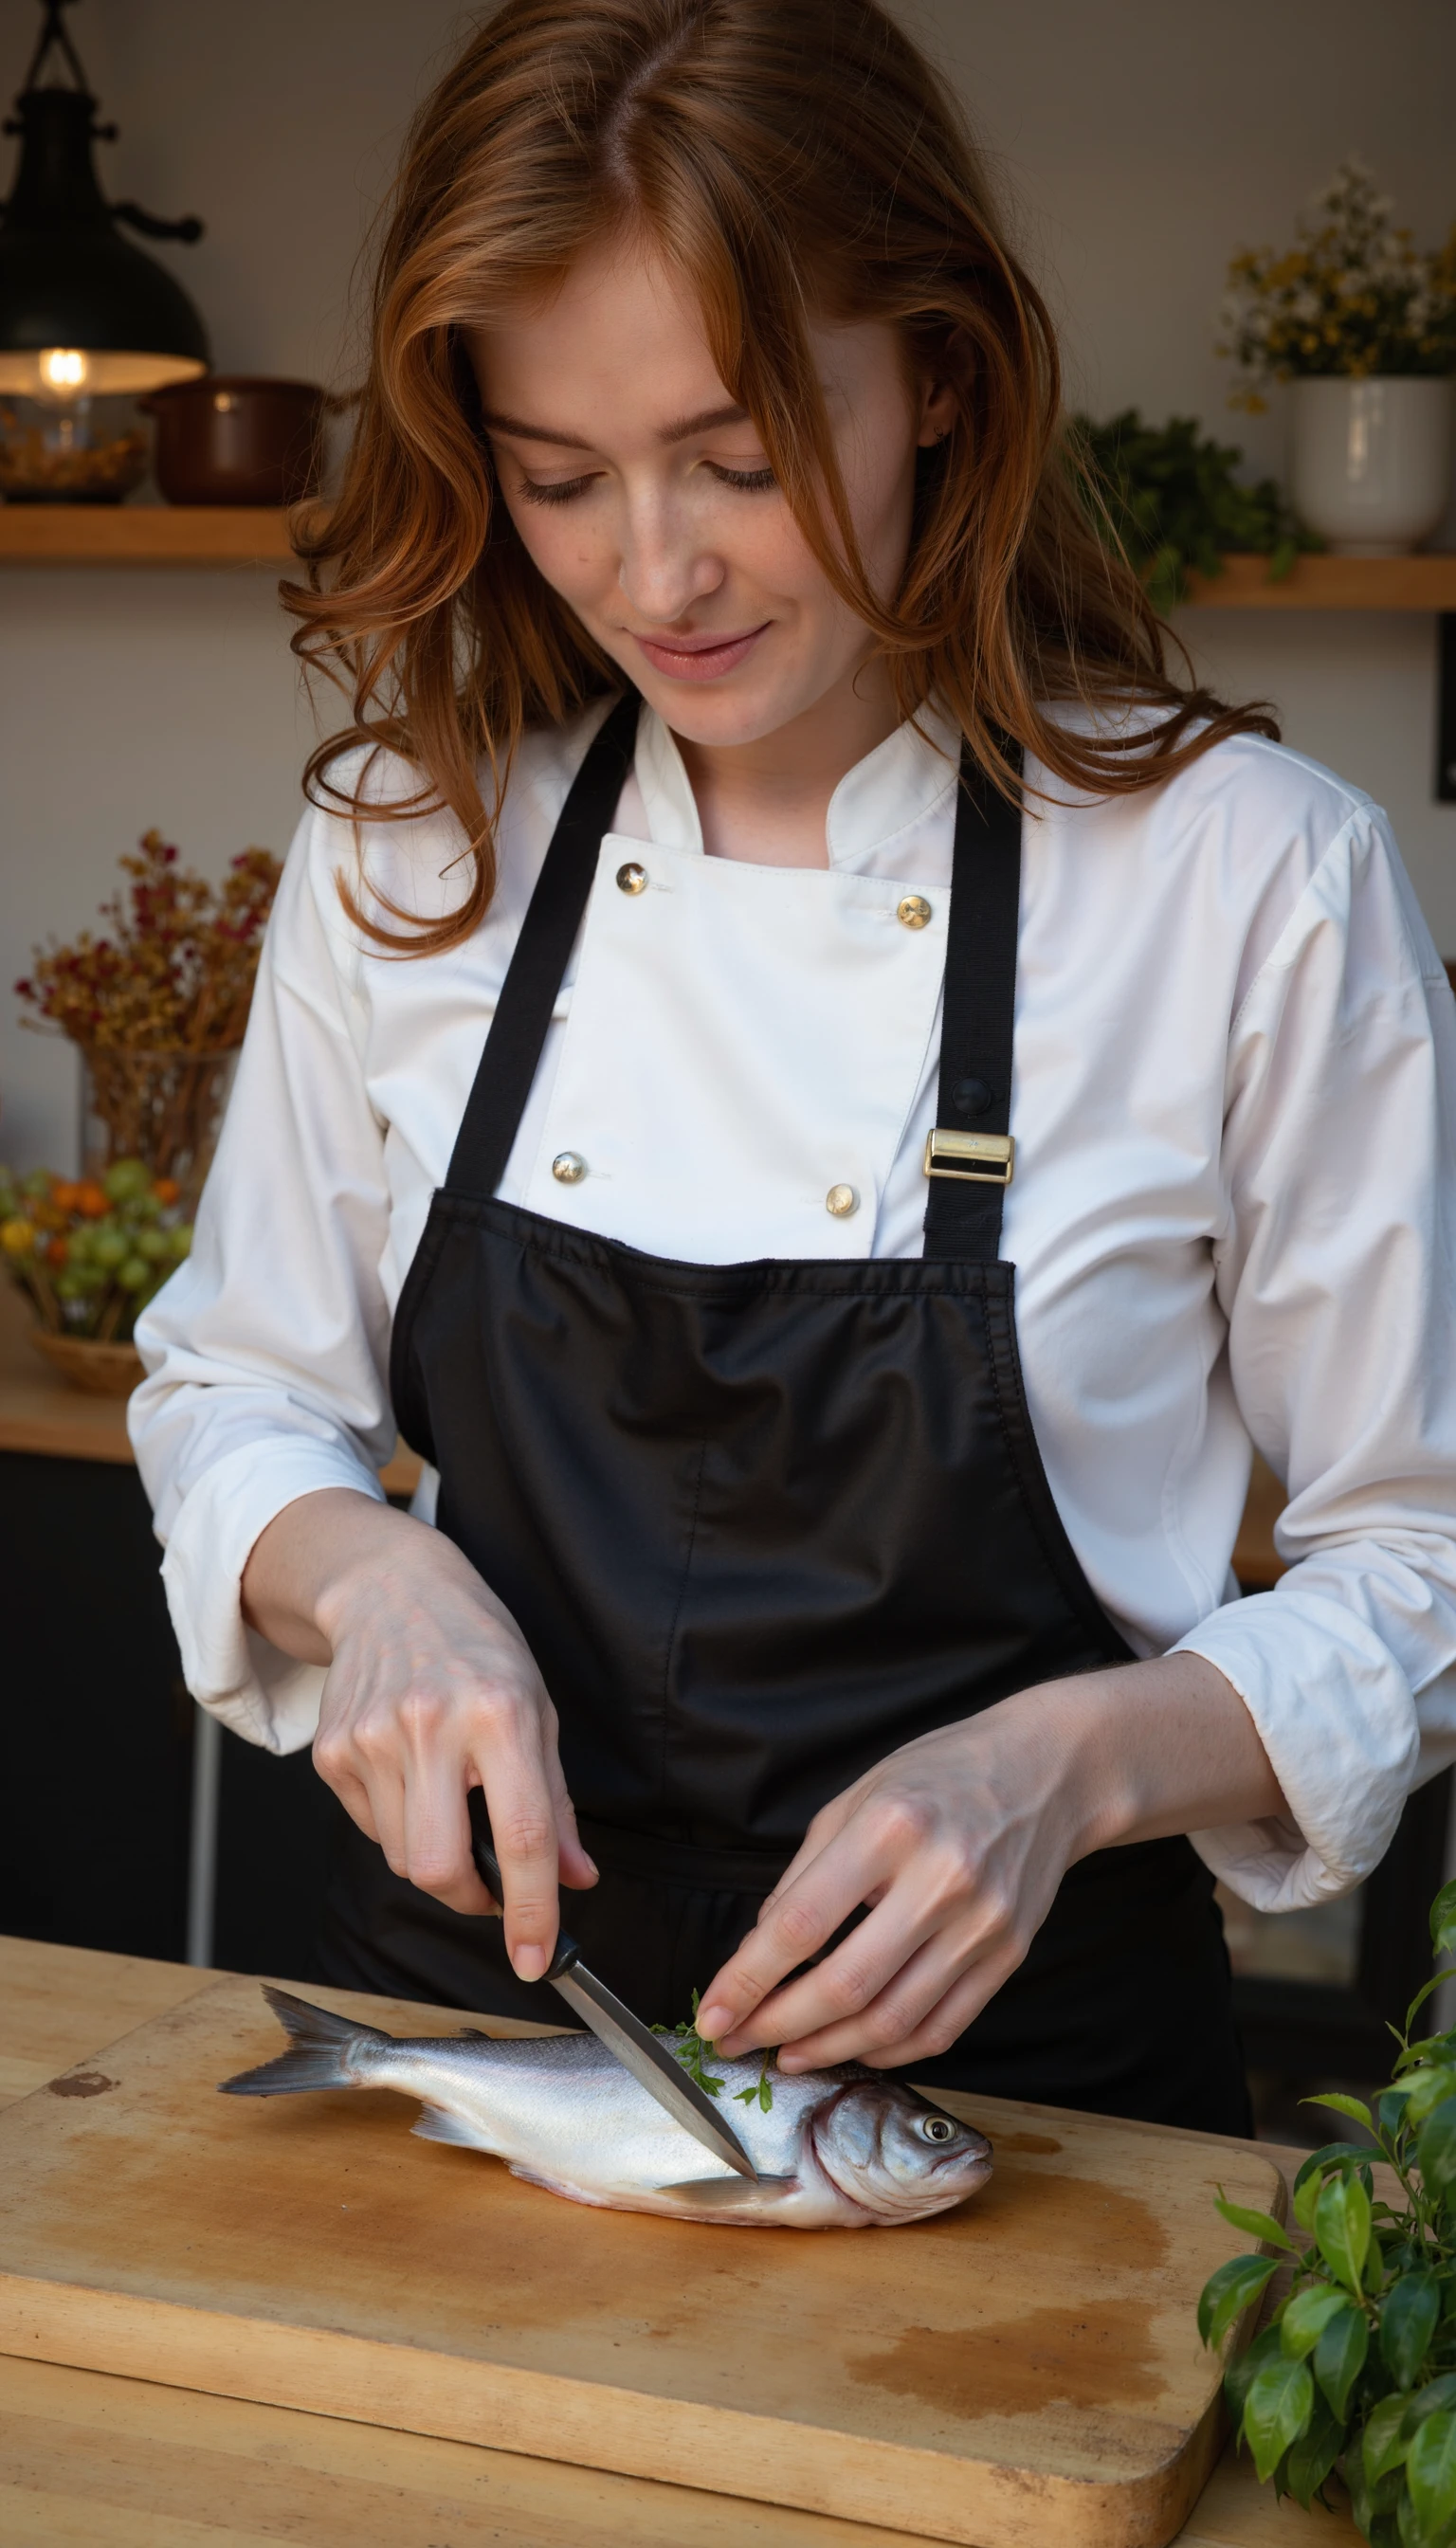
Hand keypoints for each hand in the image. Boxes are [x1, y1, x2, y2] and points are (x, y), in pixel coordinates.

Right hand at [243, 1490, 595, 1977]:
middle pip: (440, 1868)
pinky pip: (372, 1830)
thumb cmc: (475, 1647)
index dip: (531, 1910)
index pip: (521, 1836)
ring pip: (403, 1860)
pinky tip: (411, 1775)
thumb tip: (575, 1879)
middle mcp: (430, 1726)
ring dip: (435, 1858)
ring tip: (450, 1800)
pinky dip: (400, 1826)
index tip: (536, 1958)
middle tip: (490, 1884)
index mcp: (498, 1713)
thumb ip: (557, 1802)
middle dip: (469, 1899)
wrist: (389, 1589)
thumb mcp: (537, 1709)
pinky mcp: (332, 1752)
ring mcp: (372, 1739)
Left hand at [694, 1654, 1282, 2072]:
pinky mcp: (1009, 1955)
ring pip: (893, 2021)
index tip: (714, 2014)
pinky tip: (853, 2046)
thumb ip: (806, 1874)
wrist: (1048, 1771)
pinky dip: (889, 2051)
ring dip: (829, 2049)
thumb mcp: (857, 1797)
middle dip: (778, 2025)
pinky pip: (942, 2027)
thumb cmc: (941, 1776)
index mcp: (890, 1828)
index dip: (748, 1980)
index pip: (802, 1925)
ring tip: (788, 2054)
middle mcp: (941, 1880)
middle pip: (846, 1985)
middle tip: (739, 2041)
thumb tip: (761, 1951)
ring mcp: (982, 1925)